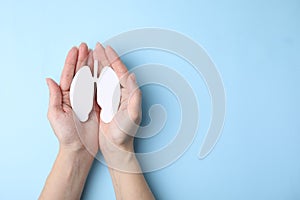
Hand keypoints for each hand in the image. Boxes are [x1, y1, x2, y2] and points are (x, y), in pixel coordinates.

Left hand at [46, 43, 98, 155]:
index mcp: (65, 96)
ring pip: (90, 78)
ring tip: (95, 53)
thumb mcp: (55, 115)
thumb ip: (54, 97)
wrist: (80, 148)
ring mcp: (87, 99)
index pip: (68, 74)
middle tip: (86, 46)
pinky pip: (99, 88)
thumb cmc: (66, 134)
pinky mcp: (97, 104)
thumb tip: (49, 79)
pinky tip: (103, 69)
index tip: (75, 49)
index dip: (71, 61)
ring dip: (92, 65)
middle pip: (79, 73)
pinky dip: (101, 77)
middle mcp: (76, 95)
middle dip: (82, 59)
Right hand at [93, 43, 141, 161]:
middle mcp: (121, 93)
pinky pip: (98, 86)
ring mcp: (112, 98)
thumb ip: (134, 96)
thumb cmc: (125, 133)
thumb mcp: (132, 115)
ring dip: (98, 65)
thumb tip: (133, 76)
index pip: (121, 72)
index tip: (107, 48)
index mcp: (128, 93)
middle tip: (98, 46)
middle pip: (112, 71)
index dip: (114, 59)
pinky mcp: (104, 104)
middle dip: (105, 58)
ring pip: (104, 77)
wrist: (117, 147)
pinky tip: (89, 71)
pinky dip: (93, 77)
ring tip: (93, 54)